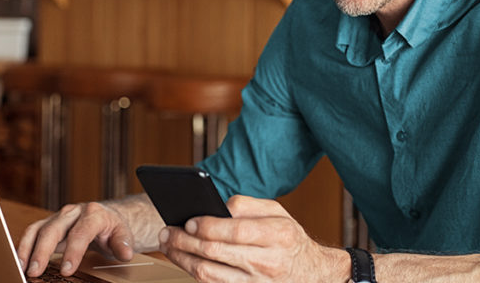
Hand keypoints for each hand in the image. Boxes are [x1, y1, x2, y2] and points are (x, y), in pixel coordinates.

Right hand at [17, 201, 134, 277]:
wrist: (106, 216)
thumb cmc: (112, 228)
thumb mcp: (122, 234)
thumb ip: (123, 244)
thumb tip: (125, 253)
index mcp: (93, 214)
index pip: (81, 232)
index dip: (73, 251)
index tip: (67, 270)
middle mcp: (73, 212)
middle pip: (54, 229)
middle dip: (43, 251)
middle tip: (36, 271)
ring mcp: (59, 217)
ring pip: (38, 229)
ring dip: (28, 248)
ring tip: (21, 267)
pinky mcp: (48, 224)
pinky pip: (32, 233)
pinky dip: (23, 246)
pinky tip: (19, 260)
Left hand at [158, 195, 348, 281]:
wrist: (311, 274)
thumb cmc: (289, 239)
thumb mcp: (278, 213)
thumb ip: (248, 205)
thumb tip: (217, 206)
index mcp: (279, 235)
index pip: (237, 231)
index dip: (208, 226)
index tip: (188, 221)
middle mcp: (269, 262)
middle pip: (217, 253)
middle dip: (185, 241)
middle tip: (167, 232)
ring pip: (209, 275)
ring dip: (183, 260)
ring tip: (170, 246)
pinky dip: (194, 273)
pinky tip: (185, 261)